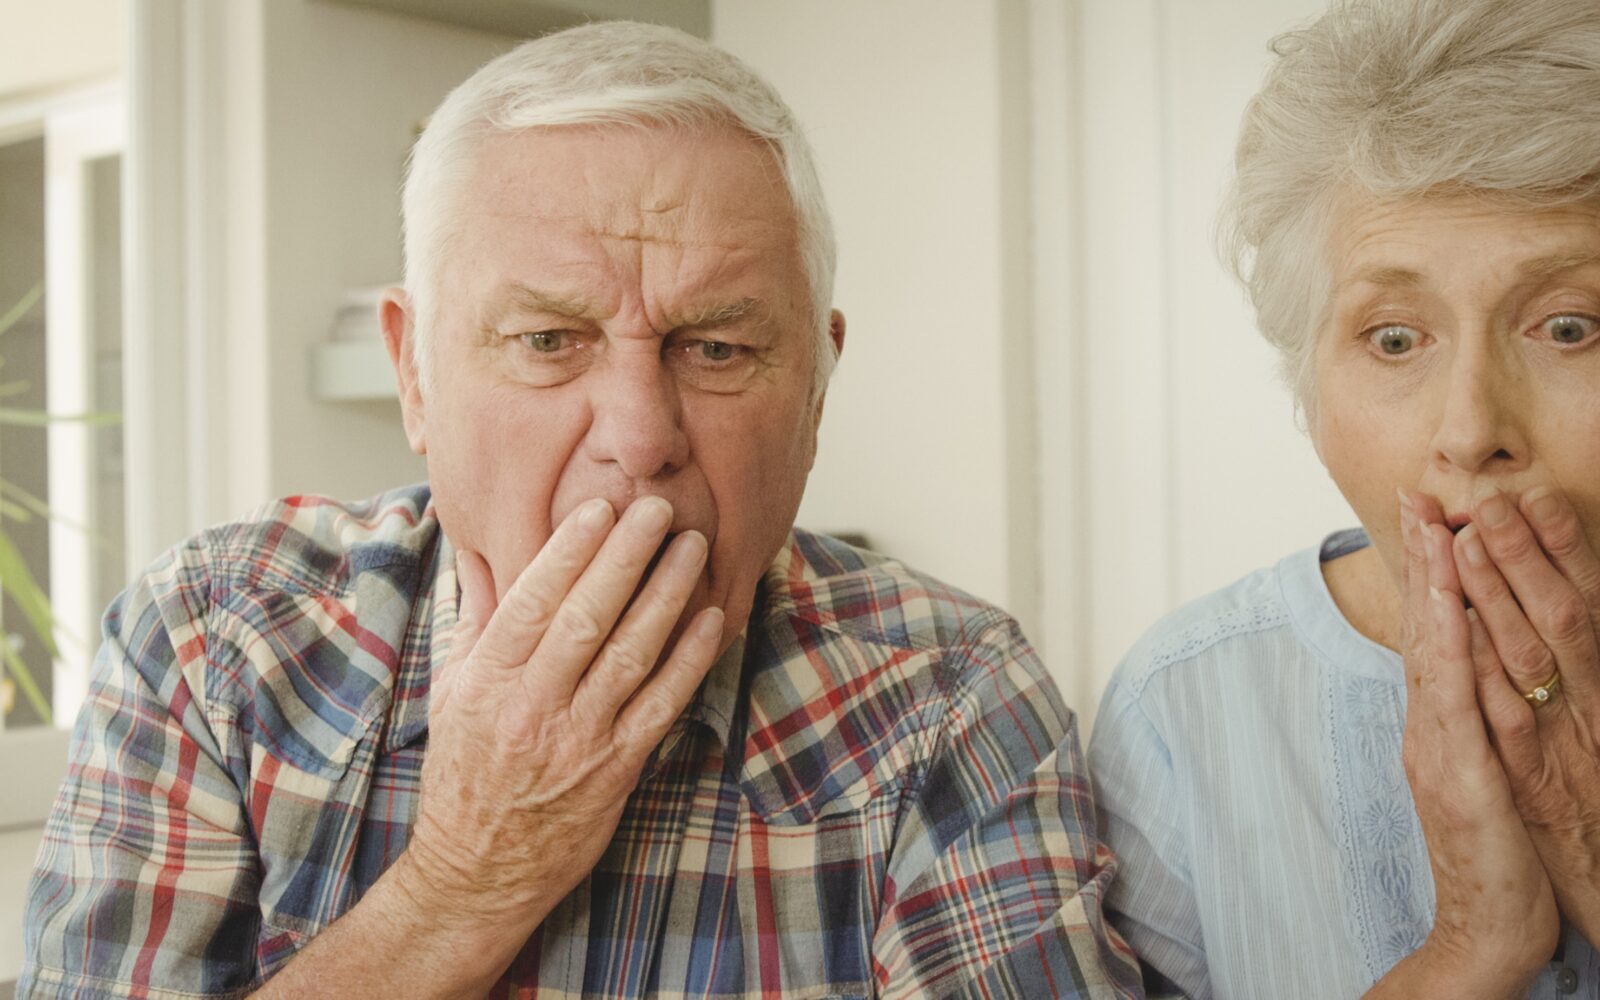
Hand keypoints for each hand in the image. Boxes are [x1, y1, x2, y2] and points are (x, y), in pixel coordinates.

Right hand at [396, 496, 724, 954]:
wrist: (476, 871)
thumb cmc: (465, 772)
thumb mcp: (452, 692)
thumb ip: (477, 622)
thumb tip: (481, 550)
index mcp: (488, 680)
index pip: (531, 600)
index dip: (570, 550)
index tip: (600, 506)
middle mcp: (532, 706)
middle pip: (587, 617)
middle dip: (627, 557)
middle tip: (660, 508)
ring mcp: (578, 739)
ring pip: (630, 654)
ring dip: (668, 595)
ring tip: (693, 547)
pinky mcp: (615, 769)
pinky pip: (660, 705)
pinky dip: (689, 660)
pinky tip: (712, 620)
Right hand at [1384, 493, 1556, 995]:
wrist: (1484, 935)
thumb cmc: (1496, 865)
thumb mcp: (1480, 785)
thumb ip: (1468, 735)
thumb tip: (1469, 690)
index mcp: (1434, 732)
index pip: (1431, 642)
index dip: (1430, 579)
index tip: (1428, 523)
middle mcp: (1427, 731)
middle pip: (1424, 632)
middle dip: (1424, 561)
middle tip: (1420, 498)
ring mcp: (1437, 749)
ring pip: (1435, 651)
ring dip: (1433, 583)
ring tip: (1433, 525)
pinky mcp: (1459, 772)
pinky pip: (1453, 693)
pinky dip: (1448, 640)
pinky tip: (1450, 602)